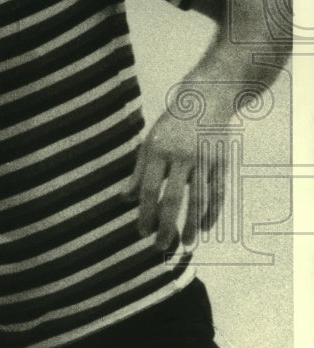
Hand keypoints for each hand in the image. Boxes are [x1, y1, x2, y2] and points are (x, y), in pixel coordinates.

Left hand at [122, 113, 225, 250]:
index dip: (145, 213)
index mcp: (159, 150)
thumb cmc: (170, 126)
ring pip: (199, 199)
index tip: (142, 232)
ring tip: (186, 245)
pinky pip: (218, 193)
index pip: (150, 189)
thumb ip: (138, 172)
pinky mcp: (223, 162)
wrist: (205, 100)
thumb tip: (125, 200)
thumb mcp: (149, 143)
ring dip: (193, 225)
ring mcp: (205, 159)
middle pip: (174, 198)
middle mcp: (182, 155)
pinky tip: (205, 228)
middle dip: (167, 225)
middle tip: (160, 247)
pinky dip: (212, 213)